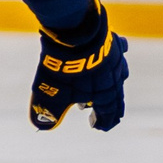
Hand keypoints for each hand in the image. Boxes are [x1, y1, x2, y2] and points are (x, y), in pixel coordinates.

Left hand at [31, 0, 127, 130]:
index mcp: (103, 95)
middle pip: (116, 97)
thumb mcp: (51, 96)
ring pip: (120, 75)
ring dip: (114, 84)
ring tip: (107, 88)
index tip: (98, 127)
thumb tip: (42, 126)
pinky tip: (118, 52)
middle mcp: (114, 79)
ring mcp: (115, 60)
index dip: (103, 122)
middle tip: (111, 115)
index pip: (107, 113)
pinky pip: (119, 51)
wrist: (73, 35)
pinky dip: (118, 55)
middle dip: (112, 108)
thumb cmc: (63, 69)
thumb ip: (47, 113)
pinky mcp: (111, 43)